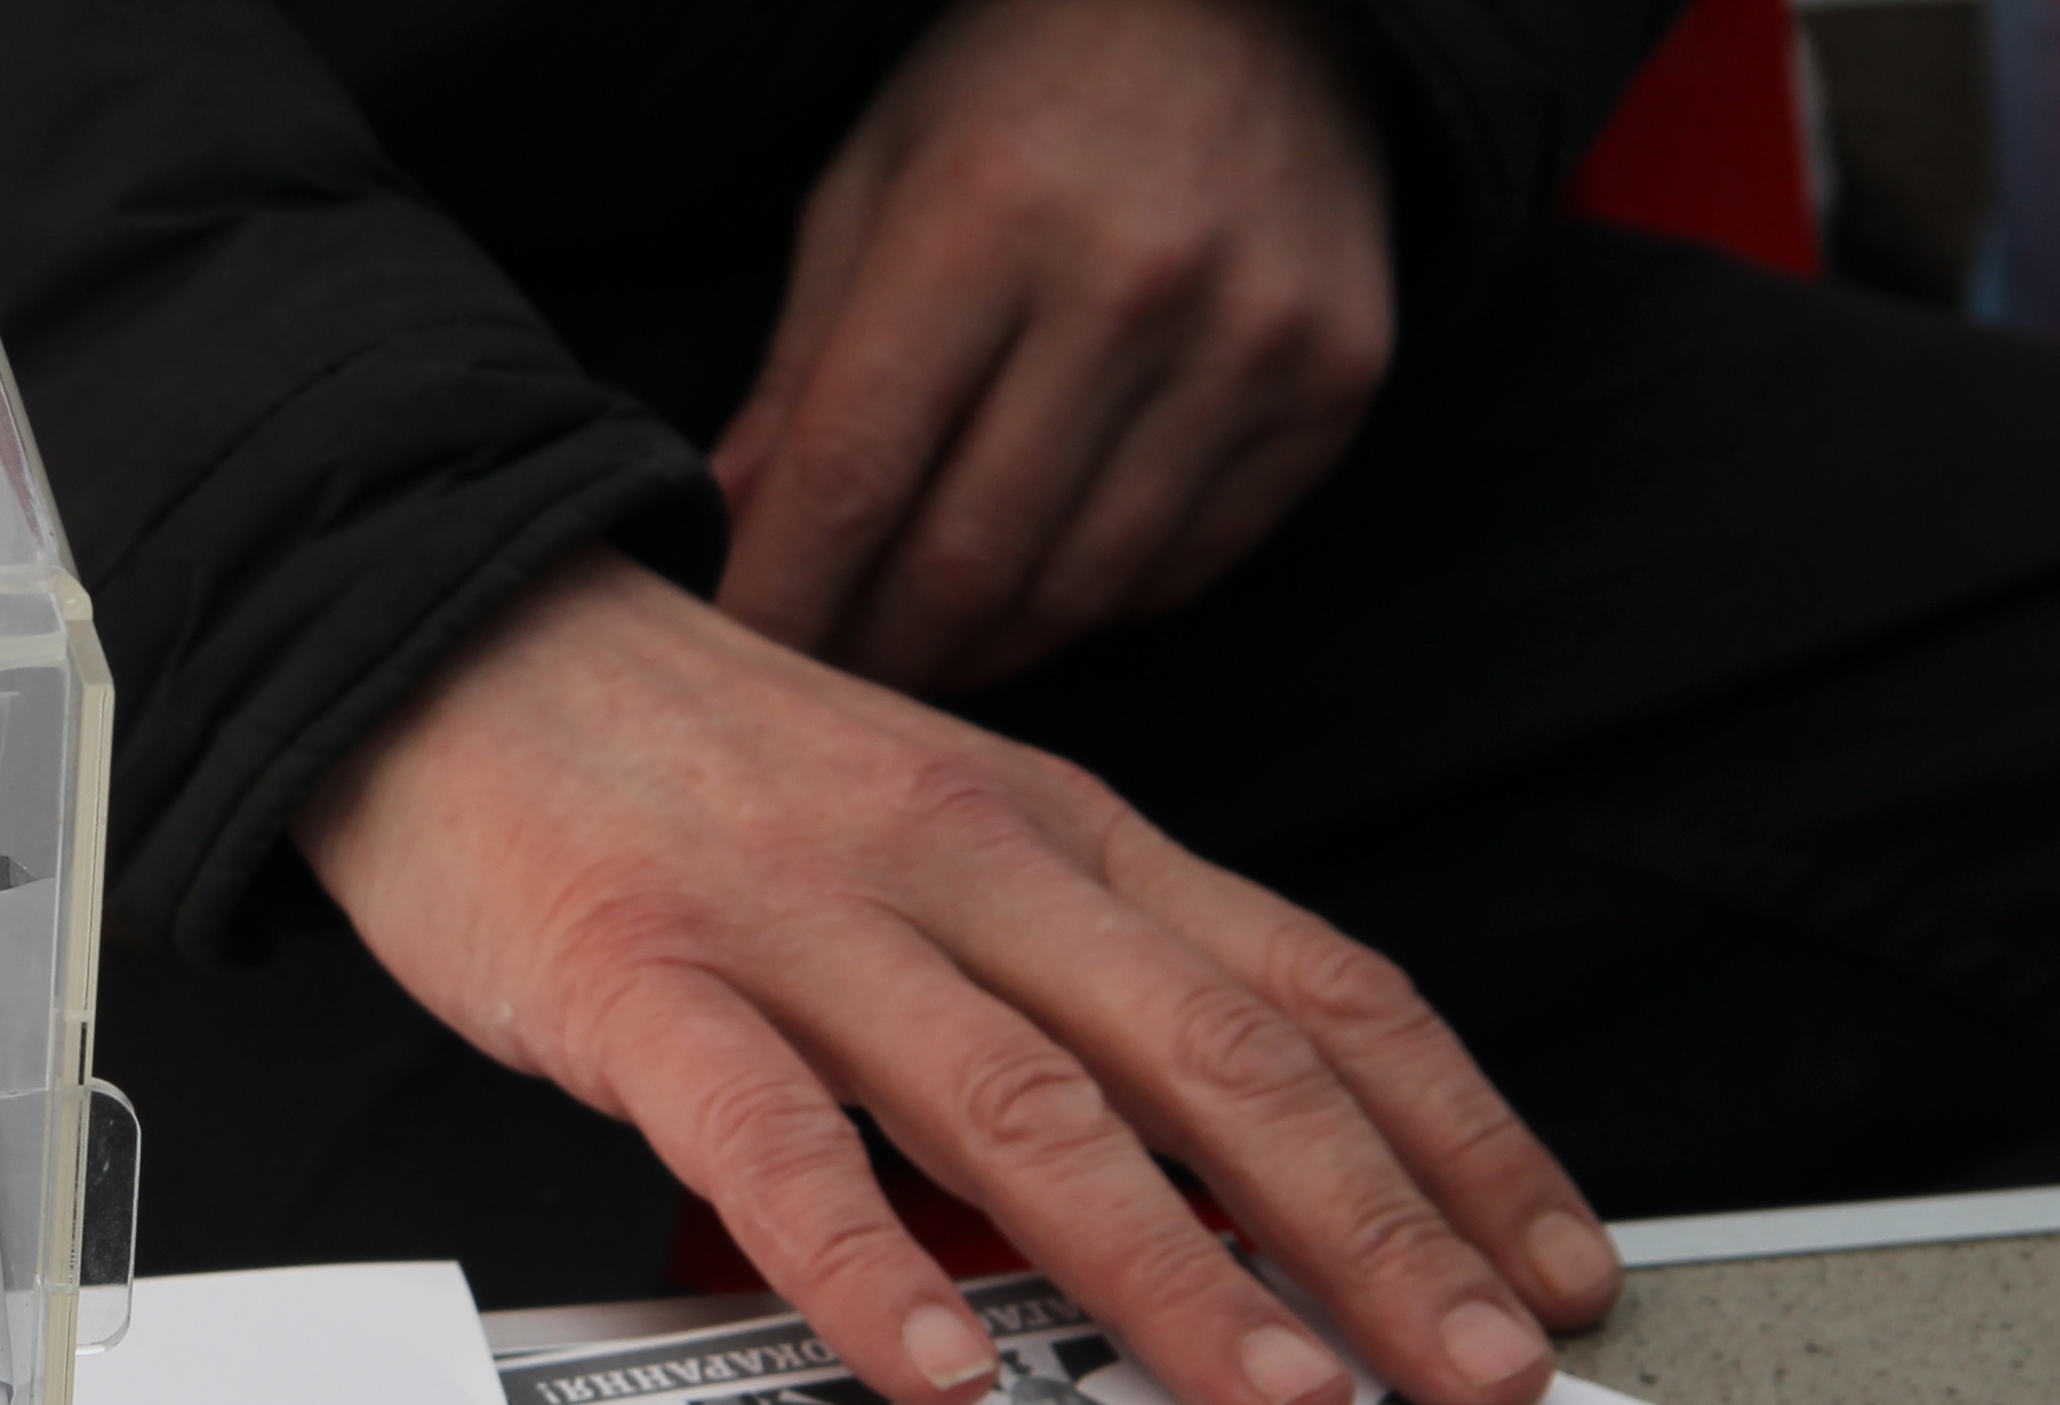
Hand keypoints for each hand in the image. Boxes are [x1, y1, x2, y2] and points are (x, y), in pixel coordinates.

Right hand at [296, 553, 1617, 1404]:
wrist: (452, 640)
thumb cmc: (695, 771)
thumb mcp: (930, 836)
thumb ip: (1059, 979)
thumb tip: (1205, 1174)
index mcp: (1061, 834)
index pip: (1312, 989)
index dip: (1455, 1139)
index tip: (1552, 1272)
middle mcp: (968, 865)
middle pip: (1219, 1059)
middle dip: (1376, 1234)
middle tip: (1477, 1379)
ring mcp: (805, 921)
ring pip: (1027, 1106)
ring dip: (1173, 1269)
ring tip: (1277, 1400)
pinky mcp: (641, 979)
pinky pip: (769, 1135)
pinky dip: (860, 1261)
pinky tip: (934, 1371)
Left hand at [711, 0, 1391, 693]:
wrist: (1263, 1)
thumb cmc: (1026, 88)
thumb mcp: (877, 182)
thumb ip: (800, 365)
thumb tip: (725, 524)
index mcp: (987, 214)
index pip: (855, 469)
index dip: (783, 594)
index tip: (739, 669)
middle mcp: (1134, 282)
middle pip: (967, 555)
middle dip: (875, 649)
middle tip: (825, 682)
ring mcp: (1251, 341)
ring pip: (1078, 587)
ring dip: (979, 651)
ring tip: (920, 649)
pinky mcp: (1334, 385)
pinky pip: (1183, 566)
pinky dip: (1091, 606)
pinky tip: (1036, 590)